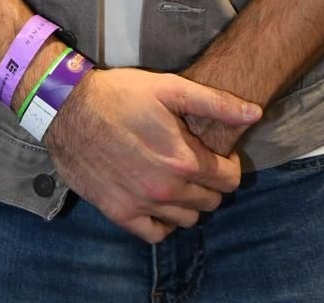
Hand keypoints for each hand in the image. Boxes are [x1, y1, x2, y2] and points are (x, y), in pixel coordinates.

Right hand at [44, 68, 261, 243]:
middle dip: (210, 183)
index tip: (218, 153)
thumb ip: (216, 103)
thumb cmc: (121, 94)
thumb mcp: (170, 88)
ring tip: (176, 178)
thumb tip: (255, 113)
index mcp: (184, 159)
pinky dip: (163, 222)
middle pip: (211, 201)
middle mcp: (167, 189)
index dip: (229, 165)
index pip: (230, 179)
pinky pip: (156, 234)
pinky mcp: (120, 214)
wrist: (69, 109)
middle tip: (195, 163)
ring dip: (189, 202)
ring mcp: (142, 205)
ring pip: (187, 220)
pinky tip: (158, 200)